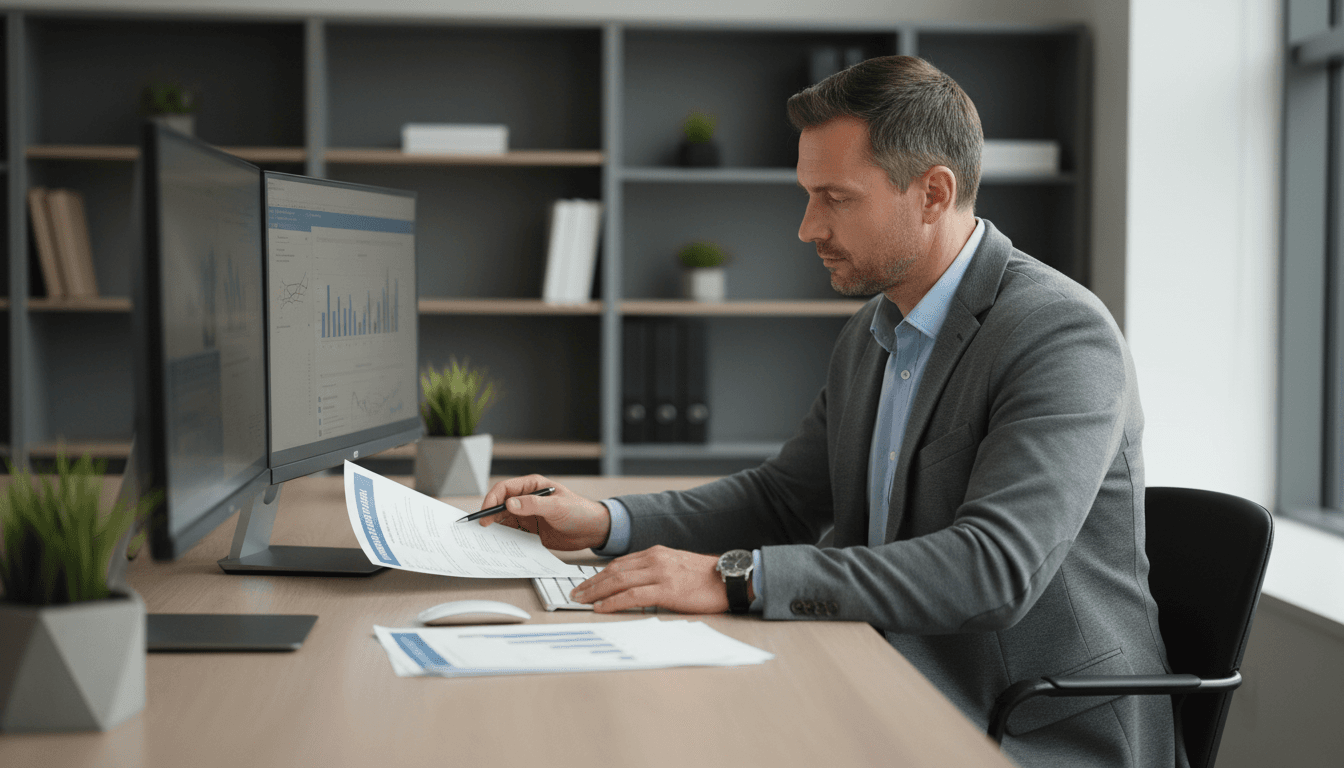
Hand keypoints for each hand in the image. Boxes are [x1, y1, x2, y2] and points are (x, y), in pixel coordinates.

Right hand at [478, 475, 610, 551]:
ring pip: (504, 520)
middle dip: (489, 515)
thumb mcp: (557, 507)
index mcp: (533, 486)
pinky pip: (513, 533)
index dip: (492, 499)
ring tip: (487, 538)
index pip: (505, 489)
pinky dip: (504, 538)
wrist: (593, 530)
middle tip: (482, 528)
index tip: (486, 512)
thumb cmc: (580, 511)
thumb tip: (510, 504)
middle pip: (500, 504)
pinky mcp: (530, 530)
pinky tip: (500, 545)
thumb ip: (534, 505)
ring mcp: (528, 515)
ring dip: (495, 527)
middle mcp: (527, 500)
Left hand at [570, 545, 746, 613]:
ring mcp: (661, 573)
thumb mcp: (676, 567)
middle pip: (613, 571)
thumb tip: (633, 586)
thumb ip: (655, 572)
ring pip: (618, 581)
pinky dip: (613, 602)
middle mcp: (655, 559)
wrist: (731, 578)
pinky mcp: (667, 589)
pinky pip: (632, 595)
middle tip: (575, 594)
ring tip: (581, 601)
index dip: (598, 575)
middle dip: (591, 583)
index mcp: (656, 553)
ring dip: (596, 592)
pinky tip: (602, 608)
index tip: (585, 584)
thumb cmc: (706, 578)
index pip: (619, 563)